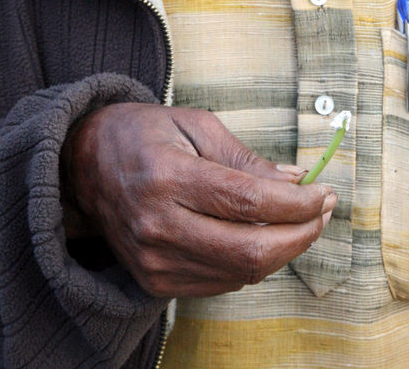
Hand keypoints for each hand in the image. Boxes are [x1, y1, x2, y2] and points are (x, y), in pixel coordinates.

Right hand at [61, 103, 335, 297]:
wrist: (83, 164)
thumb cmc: (143, 134)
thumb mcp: (195, 124)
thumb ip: (246, 158)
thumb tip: (296, 182)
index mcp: (167, 177)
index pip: (248, 202)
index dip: (298, 204)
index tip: (325, 194)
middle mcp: (157, 225)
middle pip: (250, 251)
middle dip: (301, 235)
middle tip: (324, 212)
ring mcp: (153, 260)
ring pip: (240, 274)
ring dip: (283, 251)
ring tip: (301, 221)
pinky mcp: (154, 281)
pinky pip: (221, 283)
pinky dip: (252, 264)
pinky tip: (262, 236)